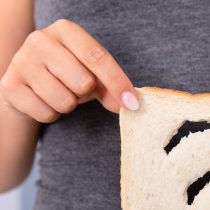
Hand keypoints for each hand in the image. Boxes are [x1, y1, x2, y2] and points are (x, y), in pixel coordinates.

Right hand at [0, 18, 138, 122]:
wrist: (27, 83)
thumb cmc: (67, 74)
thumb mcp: (92, 74)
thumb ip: (112, 86)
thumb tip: (129, 104)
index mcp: (66, 30)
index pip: (97, 57)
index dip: (117, 82)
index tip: (132, 104)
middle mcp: (40, 40)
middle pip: (83, 82)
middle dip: (86, 93)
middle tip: (77, 88)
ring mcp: (21, 62)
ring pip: (65, 101)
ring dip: (68, 105)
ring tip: (60, 93)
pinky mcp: (10, 86)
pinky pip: (46, 114)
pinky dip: (52, 114)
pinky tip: (44, 101)